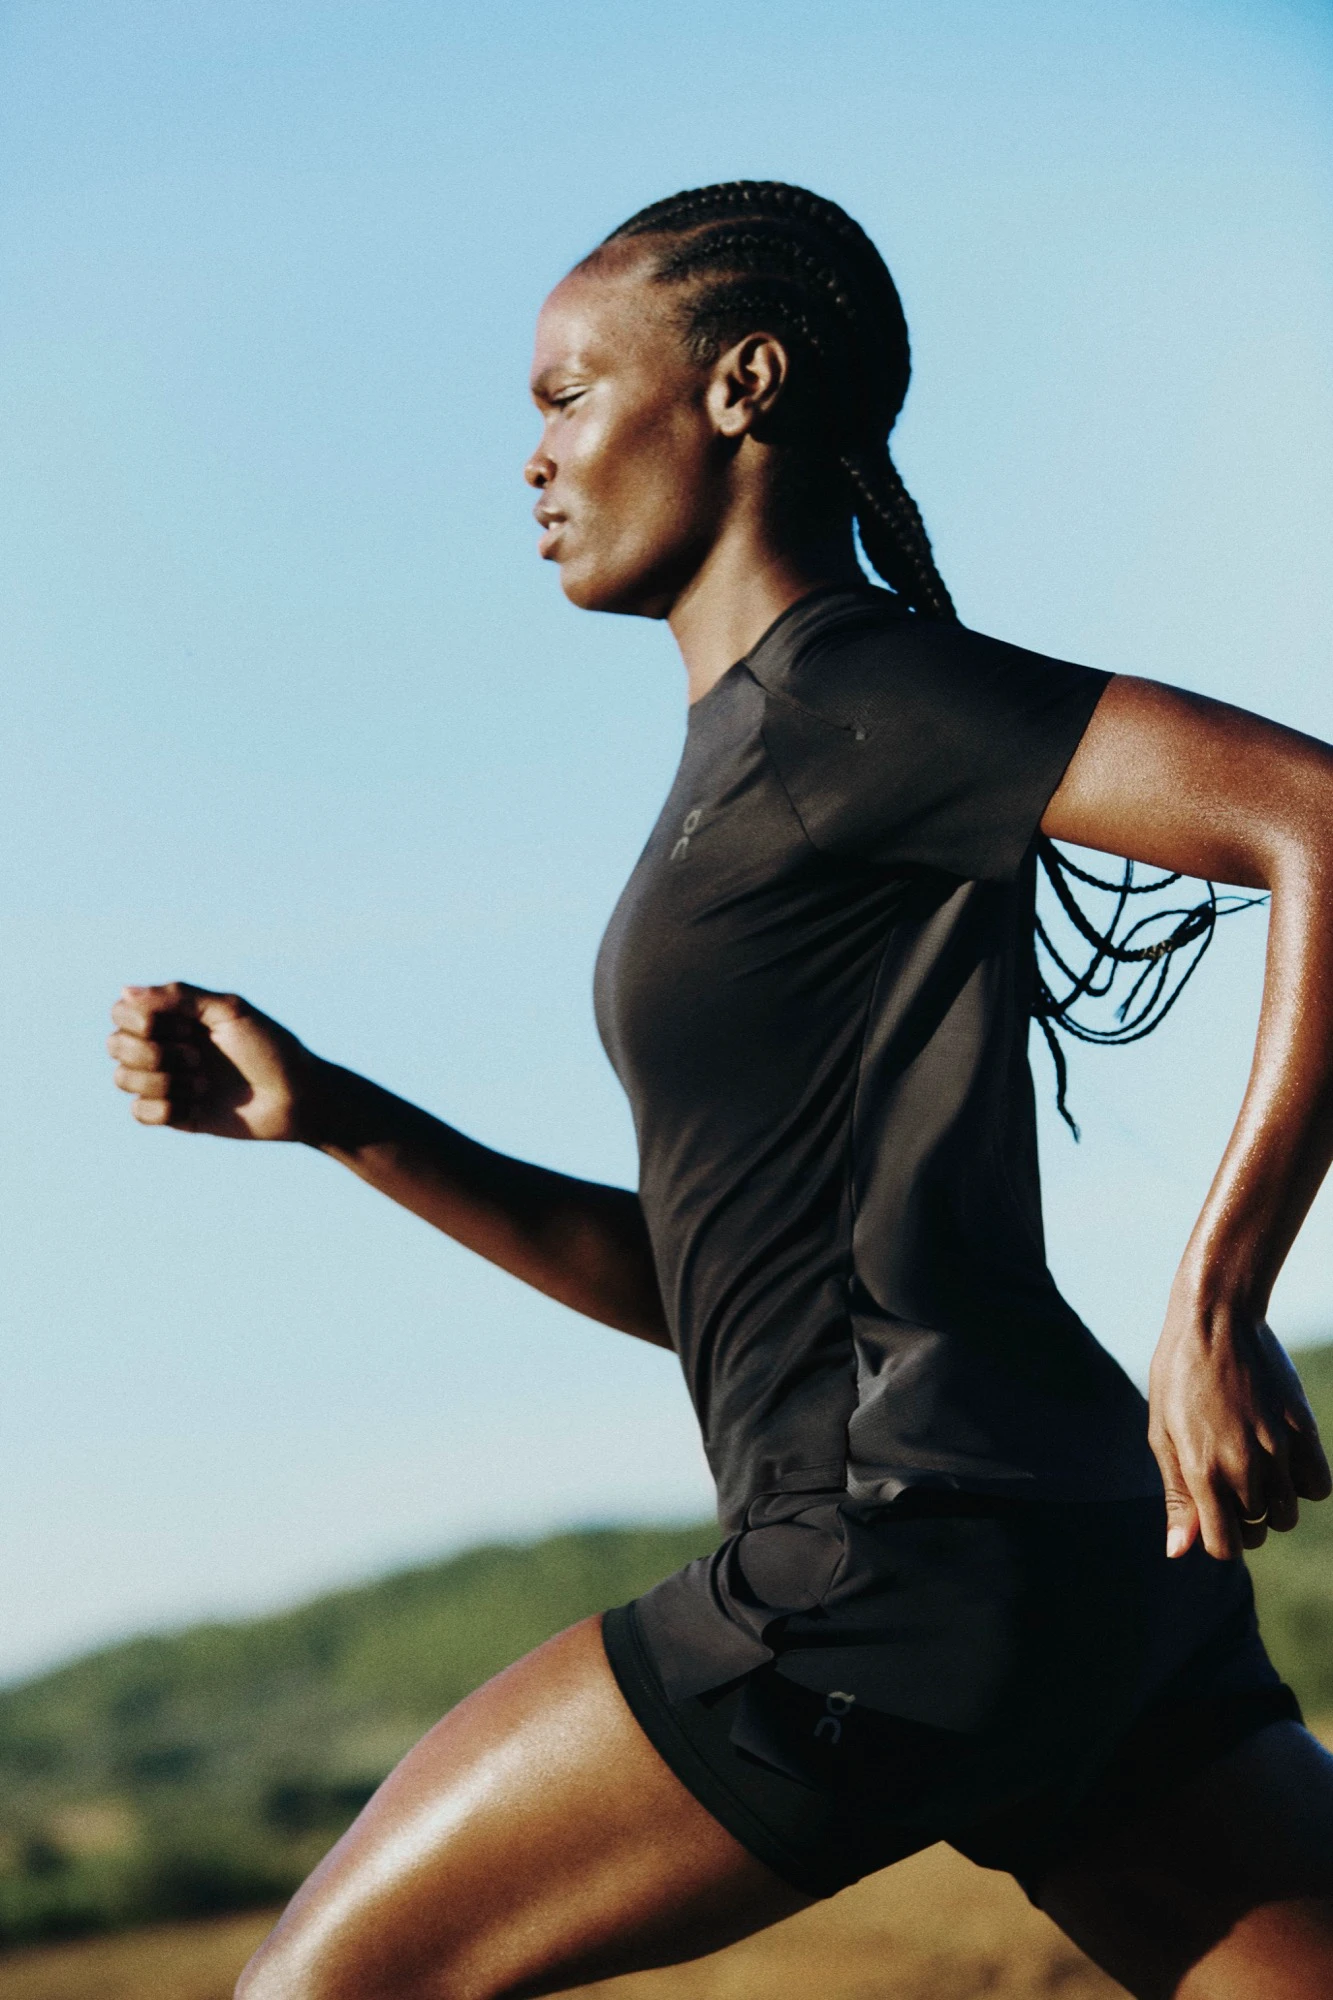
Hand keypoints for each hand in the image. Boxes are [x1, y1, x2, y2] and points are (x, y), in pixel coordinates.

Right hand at [108, 983, 319, 1141]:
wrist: (297, 1098)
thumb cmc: (271, 1048)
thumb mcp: (231, 1011)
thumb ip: (179, 996)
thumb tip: (124, 990)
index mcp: (176, 1017)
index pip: (122, 1012)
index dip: (142, 1021)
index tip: (186, 1027)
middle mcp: (165, 1046)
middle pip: (114, 1044)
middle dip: (153, 1053)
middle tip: (199, 1058)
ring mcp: (167, 1081)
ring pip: (122, 1079)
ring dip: (164, 1081)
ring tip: (205, 1085)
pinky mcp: (174, 1114)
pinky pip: (139, 1112)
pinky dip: (165, 1109)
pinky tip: (197, 1108)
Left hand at [1149, 1297, 1331, 1561]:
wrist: (1216, 1320)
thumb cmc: (1178, 1376)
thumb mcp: (1160, 1434)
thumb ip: (1176, 1497)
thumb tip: (1179, 1551)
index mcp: (1202, 1471)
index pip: (1225, 1547)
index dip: (1216, 1539)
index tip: (1211, 1515)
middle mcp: (1244, 1467)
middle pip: (1255, 1532)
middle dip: (1240, 1519)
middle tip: (1226, 1483)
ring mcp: (1279, 1450)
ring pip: (1286, 1515)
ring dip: (1271, 1504)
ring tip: (1252, 1468)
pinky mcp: (1304, 1431)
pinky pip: (1317, 1487)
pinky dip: (1302, 1484)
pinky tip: (1281, 1461)